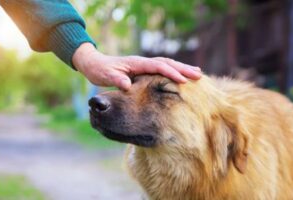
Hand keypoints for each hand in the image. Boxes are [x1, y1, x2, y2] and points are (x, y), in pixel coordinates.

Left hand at [72, 43, 201, 89]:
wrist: (94, 64)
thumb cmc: (100, 70)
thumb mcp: (106, 76)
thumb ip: (116, 80)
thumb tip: (127, 85)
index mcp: (137, 63)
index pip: (158, 67)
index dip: (171, 73)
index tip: (184, 80)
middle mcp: (143, 62)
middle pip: (167, 63)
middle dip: (183, 69)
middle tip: (199, 75)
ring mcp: (144, 65)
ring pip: (167, 64)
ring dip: (181, 68)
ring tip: (196, 73)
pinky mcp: (143, 69)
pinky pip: (162, 69)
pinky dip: (173, 71)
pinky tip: (180, 76)